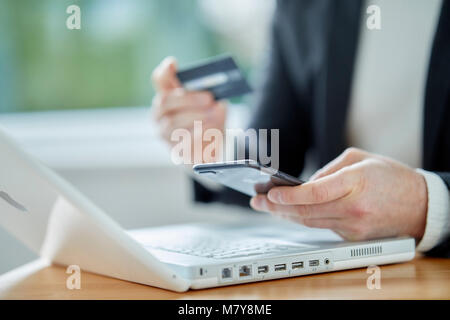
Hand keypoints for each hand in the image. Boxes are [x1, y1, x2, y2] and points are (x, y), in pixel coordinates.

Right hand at [151, 57, 226, 163]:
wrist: (210, 149)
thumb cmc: (209, 121)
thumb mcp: (214, 107)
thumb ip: (215, 102)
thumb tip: (219, 105)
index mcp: (169, 96)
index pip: (160, 79)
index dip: (164, 71)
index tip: (173, 62)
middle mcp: (160, 113)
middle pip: (165, 101)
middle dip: (188, 98)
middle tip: (209, 98)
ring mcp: (164, 132)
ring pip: (172, 122)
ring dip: (194, 117)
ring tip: (213, 117)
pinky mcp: (173, 149)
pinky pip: (180, 142)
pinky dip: (197, 136)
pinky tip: (210, 132)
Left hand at [250, 148, 427, 241]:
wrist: (420, 204)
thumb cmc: (391, 177)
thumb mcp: (360, 159)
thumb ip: (329, 170)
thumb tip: (303, 183)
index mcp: (356, 183)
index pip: (315, 193)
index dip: (289, 195)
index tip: (271, 193)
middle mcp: (354, 209)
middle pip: (306, 211)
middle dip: (277, 207)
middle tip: (258, 201)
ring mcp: (353, 226)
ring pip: (310, 222)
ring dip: (285, 215)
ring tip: (267, 207)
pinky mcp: (353, 236)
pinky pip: (322, 227)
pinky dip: (303, 220)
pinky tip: (289, 213)